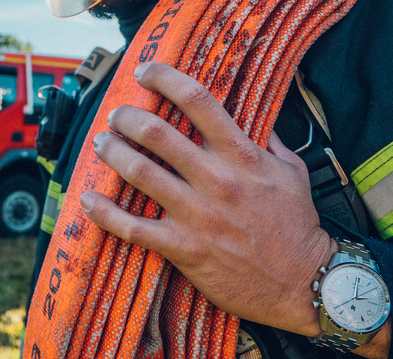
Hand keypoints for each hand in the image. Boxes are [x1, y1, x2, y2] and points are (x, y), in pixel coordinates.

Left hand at [79, 61, 334, 335]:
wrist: (303, 282)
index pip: (198, 102)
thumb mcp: (293, 174)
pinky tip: (88, 200)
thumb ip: (271, 145)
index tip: (147, 72)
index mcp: (242, 157)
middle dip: (128, 117)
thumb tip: (257, 124)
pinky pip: (133, 227)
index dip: (166, 79)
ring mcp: (198, 215)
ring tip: (102, 144)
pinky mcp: (184, 248)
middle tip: (117, 116)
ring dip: (113, 153)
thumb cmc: (297, 228)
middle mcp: (216, 180)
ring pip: (140, 172)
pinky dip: (105, 212)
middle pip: (157, 133)